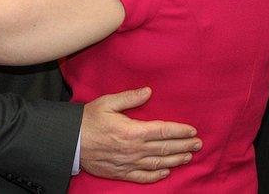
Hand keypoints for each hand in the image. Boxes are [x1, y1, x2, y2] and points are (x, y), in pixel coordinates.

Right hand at [80, 87, 200, 182]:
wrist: (70, 142)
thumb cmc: (88, 120)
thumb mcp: (107, 102)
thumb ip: (130, 98)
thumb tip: (148, 91)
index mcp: (133, 131)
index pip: (163, 131)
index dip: (180, 131)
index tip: (193, 131)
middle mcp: (134, 149)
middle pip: (165, 148)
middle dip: (183, 146)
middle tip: (198, 145)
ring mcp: (128, 163)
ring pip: (158, 164)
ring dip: (175, 160)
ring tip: (188, 157)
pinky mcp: (120, 173)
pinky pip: (142, 177)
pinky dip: (156, 176)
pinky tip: (165, 172)